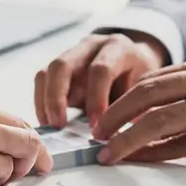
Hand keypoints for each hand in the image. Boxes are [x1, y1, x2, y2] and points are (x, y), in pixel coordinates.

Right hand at [34, 32, 167, 127]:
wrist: (134, 63)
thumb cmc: (139, 80)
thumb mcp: (144, 91)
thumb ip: (133, 109)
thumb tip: (121, 139)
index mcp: (118, 48)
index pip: (100, 69)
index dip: (96, 100)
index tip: (96, 127)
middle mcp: (90, 46)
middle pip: (62, 64)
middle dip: (57, 98)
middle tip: (60, 126)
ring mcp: (71, 54)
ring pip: (47, 72)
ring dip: (46, 101)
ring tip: (51, 126)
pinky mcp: (58, 67)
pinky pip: (42, 81)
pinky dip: (42, 103)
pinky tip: (49, 121)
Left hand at [93, 55, 185, 164]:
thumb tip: (148, 110)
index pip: (150, 80)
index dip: (121, 99)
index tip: (104, 114)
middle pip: (146, 94)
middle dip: (114, 115)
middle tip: (96, 131)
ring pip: (158, 120)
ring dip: (126, 137)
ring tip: (108, 149)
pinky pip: (179, 146)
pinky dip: (153, 153)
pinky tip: (137, 158)